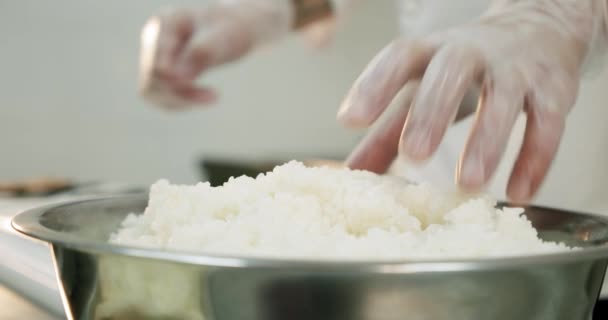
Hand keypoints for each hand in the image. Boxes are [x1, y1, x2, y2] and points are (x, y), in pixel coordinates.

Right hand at [138, 1, 291, 108]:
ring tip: (212, 97)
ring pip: (151, 92)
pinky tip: (204, 98)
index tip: (213, 94)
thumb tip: (178, 77)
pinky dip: (181, 102)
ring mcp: (155, 56)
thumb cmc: (233, 27)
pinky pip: (161, 97)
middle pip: (151, 80)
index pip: (157, 64)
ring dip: (180, 101)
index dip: (178, 84)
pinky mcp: (161, 72)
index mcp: (165, 23)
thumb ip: (201, 52)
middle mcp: (154, 40)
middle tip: (215, 96)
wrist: (236, 28)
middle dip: (182, 94)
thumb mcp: (224, 35)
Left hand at [339, 0, 606, 202]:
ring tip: (468, 183)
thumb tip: (352, 173)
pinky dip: (535, 159)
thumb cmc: (463, 68)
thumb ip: (387, 130)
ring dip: (487, 142)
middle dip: (432, 112)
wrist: (537, 29)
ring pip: (505, 98)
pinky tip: (519, 194)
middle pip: (451, 72)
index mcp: (431, 51)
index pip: (399, 58)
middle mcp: (472, 52)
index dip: (374, 86)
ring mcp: (516, 68)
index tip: (350, 119)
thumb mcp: (420, 89)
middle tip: (413, 154)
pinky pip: (548, 123)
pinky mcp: (553, 88)